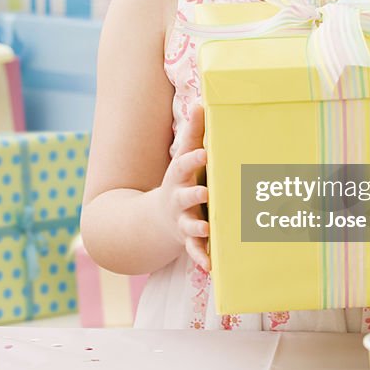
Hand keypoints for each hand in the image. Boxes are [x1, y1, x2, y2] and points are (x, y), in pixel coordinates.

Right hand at [158, 104, 210, 270]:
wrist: (158, 218)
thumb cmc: (182, 180)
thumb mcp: (184, 156)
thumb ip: (194, 133)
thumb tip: (200, 102)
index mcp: (180, 177)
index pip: (184, 164)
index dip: (193, 158)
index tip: (204, 152)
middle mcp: (178, 199)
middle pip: (185, 196)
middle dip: (194, 194)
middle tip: (206, 191)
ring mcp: (182, 220)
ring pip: (189, 225)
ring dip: (198, 227)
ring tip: (206, 228)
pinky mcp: (188, 240)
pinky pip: (195, 250)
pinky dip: (201, 258)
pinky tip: (210, 266)